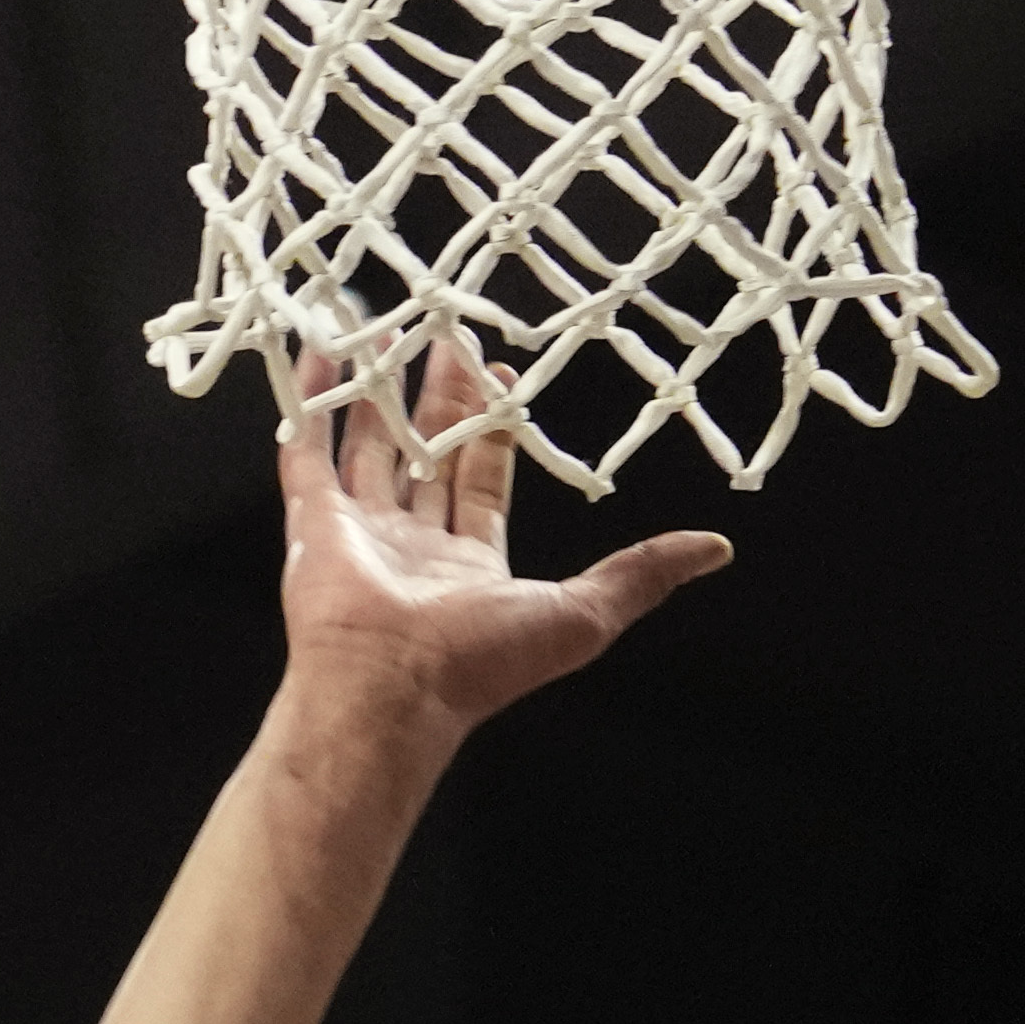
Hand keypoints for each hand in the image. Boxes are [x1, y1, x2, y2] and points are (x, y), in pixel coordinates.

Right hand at [278, 334, 731, 735]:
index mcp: (470, 564)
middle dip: (438, 398)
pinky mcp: (314, 526)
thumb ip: (641, 573)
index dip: (490, 427)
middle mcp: (413, 545)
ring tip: (383, 334)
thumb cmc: (482, 660)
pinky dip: (310, 407)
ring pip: (369, 449)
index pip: (482, 479)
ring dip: (374, 395)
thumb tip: (715, 548)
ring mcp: (360, 534)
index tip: (498, 372)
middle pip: (427, 455)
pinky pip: (308, 455)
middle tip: (446, 335)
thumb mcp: (585, 613)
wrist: (391, 689)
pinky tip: (321, 355)